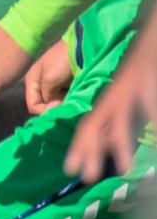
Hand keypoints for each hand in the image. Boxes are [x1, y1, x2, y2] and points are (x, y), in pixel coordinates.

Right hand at [23, 40, 75, 114]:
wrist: (81, 47)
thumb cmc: (62, 61)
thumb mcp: (49, 79)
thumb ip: (47, 96)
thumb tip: (52, 107)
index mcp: (32, 82)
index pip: (33, 106)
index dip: (44, 109)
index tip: (58, 103)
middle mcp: (41, 85)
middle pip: (45, 105)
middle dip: (55, 106)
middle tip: (67, 100)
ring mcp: (54, 84)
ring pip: (56, 102)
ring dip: (65, 102)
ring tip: (73, 96)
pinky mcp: (67, 84)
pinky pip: (66, 97)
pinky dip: (71, 98)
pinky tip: (76, 94)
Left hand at [68, 34, 156, 181]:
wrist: (151, 40)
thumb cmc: (142, 76)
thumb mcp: (127, 100)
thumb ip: (120, 123)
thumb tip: (115, 152)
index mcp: (107, 102)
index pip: (87, 127)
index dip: (78, 147)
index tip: (70, 170)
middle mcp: (113, 98)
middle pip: (95, 125)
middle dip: (90, 152)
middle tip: (86, 178)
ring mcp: (130, 92)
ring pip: (122, 122)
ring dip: (121, 146)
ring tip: (125, 170)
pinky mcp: (148, 86)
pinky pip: (150, 107)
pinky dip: (153, 122)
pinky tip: (155, 138)